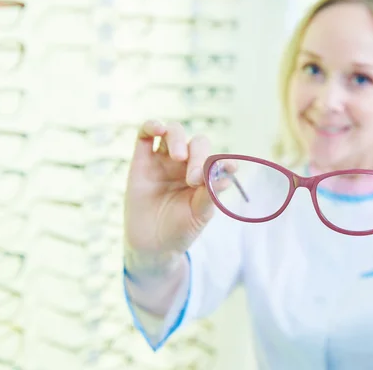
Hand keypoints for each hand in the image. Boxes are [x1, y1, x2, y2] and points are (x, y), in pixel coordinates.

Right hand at [124, 120, 214, 254]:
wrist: (152, 246)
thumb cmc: (180, 230)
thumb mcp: (199, 216)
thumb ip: (209, 196)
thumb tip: (226, 178)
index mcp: (204, 175)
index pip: (216, 158)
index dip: (223, 160)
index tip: (230, 169)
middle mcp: (186, 164)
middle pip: (197, 143)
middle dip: (198, 156)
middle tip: (193, 180)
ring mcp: (164, 160)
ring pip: (173, 132)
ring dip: (178, 139)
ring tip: (178, 157)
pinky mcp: (142, 160)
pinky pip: (146, 134)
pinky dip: (152, 125)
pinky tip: (158, 129)